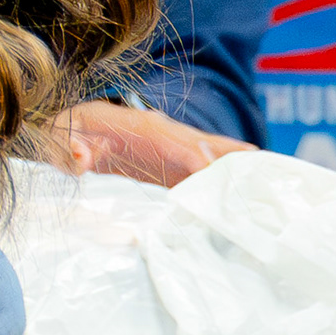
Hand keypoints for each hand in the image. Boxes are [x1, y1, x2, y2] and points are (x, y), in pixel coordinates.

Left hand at [60, 98, 255, 187]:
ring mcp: (176, 153)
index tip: (222, 186)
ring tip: (273, 199)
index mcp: (144, 127)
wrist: (71, 131)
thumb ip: (68, 147)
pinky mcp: (176, 170)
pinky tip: (251, 207)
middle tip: (268, 193)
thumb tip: (80, 158)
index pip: (183, 145)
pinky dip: (229, 188)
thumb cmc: (68, 133)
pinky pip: (209, 176)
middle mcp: (169, 137)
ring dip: (242, 177)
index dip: (203, 164)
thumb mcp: (62, 137)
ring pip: (219, 160)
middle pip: (213, 149)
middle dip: (239, 169)